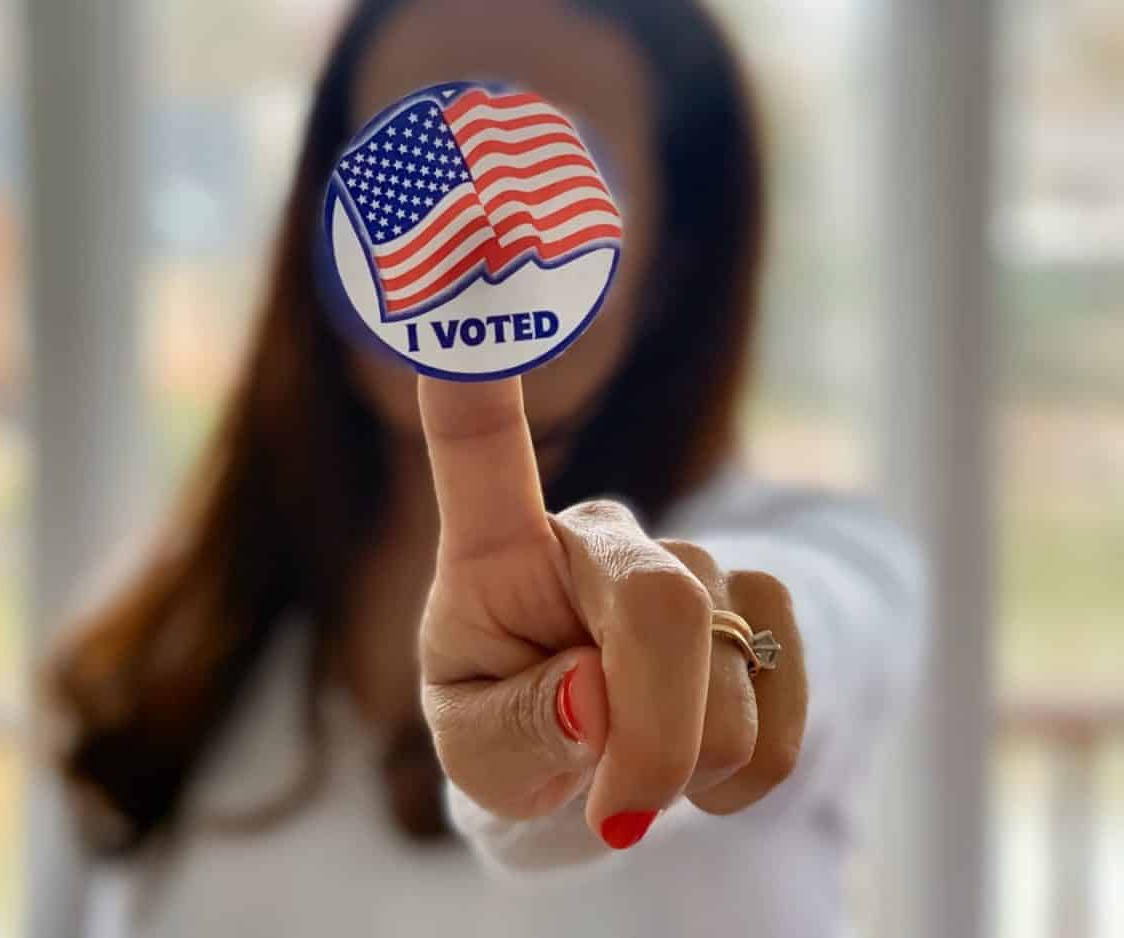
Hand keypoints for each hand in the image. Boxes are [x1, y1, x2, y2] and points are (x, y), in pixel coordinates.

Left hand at [417, 375, 806, 848]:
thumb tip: (598, 701)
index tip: (466, 240)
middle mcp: (601, 532)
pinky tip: (702, 759)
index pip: (480, 444)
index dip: (474, 364)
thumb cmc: (515, 730)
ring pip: (734, 670)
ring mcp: (694, 558)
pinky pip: (788, 710)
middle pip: (664, 603)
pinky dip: (745, 771)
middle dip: (654, 735)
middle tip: (617, 810)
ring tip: (640, 758)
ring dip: (689, 761)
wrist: (599, 759)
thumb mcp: (480, 753)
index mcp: (501, 548)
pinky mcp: (769, 601)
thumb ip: (516, 731)